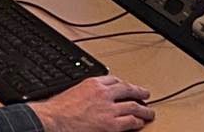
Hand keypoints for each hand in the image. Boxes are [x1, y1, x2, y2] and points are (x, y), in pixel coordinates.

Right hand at [29, 76, 153, 131]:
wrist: (54, 119)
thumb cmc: (59, 108)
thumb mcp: (73, 91)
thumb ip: (86, 91)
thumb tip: (90, 95)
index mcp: (93, 83)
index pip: (114, 80)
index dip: (123, 84)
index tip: (126, 86)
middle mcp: (104, 93)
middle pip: (128, 89)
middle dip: (138, 92)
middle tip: (145, 94)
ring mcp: (109, 109)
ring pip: (133, 106)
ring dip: (143, 109)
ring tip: (149, 111)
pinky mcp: (111, 124)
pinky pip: (129, 121)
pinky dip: (137, 121)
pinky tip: (140, 122)